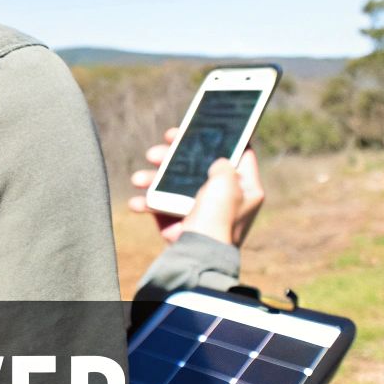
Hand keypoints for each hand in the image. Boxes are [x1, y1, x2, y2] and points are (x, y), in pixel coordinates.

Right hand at [126, 127, 264, 246]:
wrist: (198, 257)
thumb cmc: (217, 218)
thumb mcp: (227, 183)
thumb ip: (224, 165)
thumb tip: (220, 161)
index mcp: (246, 189)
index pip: (239, 155)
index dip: (220, 138)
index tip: (200, 126)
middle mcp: (225, 200)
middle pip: (198, 167)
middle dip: (173, 157)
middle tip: (157, 150)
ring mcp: (201, 213)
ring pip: (174, 185)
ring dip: (152, 179)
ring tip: (138, 178)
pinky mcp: (181, 226)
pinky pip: (162, 208)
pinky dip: (147, 204)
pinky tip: (136, 203)